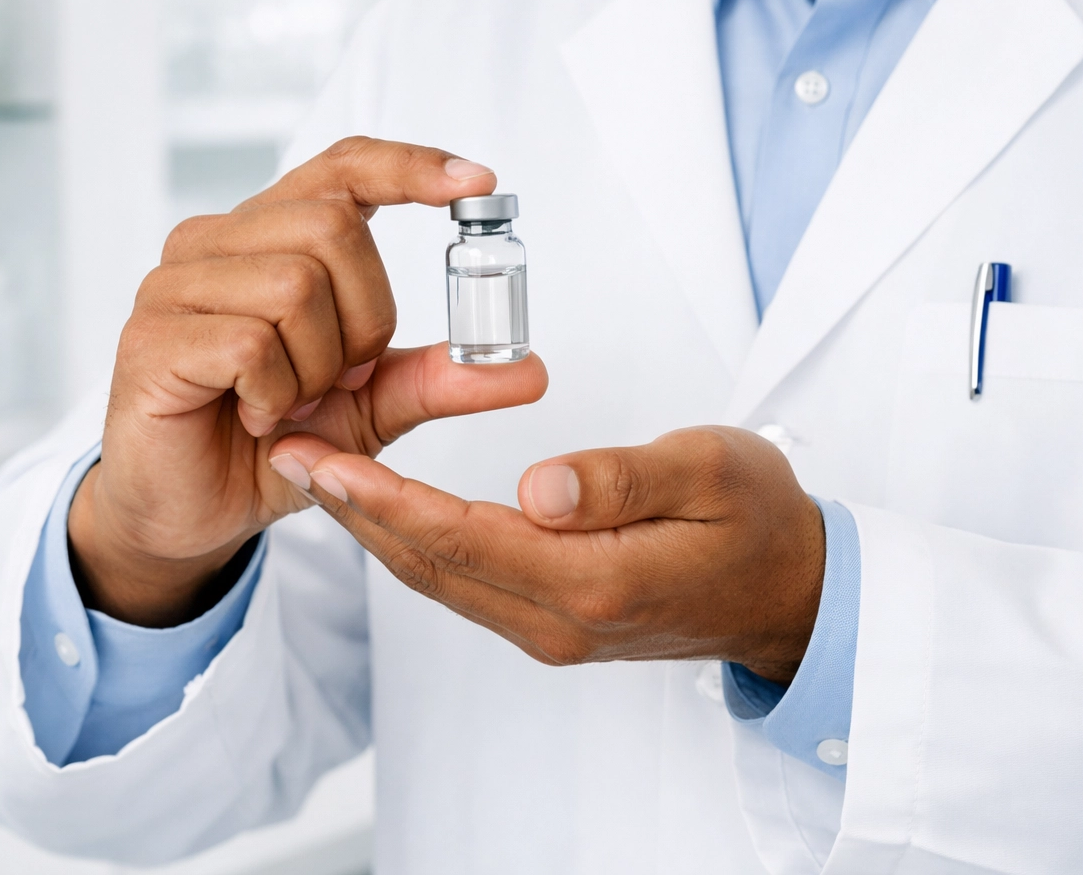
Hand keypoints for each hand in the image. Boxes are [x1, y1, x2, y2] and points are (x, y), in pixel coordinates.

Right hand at [69, 137, 548, 626]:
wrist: (192, 513)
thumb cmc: (271, 442)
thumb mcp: (373, 409)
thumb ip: (439, 379)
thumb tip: (529, 369)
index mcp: (270, 236)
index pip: (343, 166)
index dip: (410, 166)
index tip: (478, 183)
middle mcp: (217, 241)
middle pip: (334, 227)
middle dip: (366, 317)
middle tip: (340, 377)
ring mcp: (175, 284)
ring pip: (295, 285)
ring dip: (317, 365)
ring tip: (288, 402)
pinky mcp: (151, 337)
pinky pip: (251, 343)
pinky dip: (274, 393)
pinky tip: (255, 417)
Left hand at [266, 426, 825, 681]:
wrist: (792, 593)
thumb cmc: (760, 522)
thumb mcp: (711, 472)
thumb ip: (621, 478)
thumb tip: (537, 487)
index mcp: (595, 583)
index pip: (465, 538)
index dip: (386, 500)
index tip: (324, 459)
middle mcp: (560, 621)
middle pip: (432, 566)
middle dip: (353, 512)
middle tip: (290, 452)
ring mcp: (552, 630)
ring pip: (440, 578)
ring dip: (372, 528)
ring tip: (317, 470)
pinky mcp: (552, 622)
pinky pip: (463, 582)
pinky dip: (413, 541)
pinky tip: (384, 506)